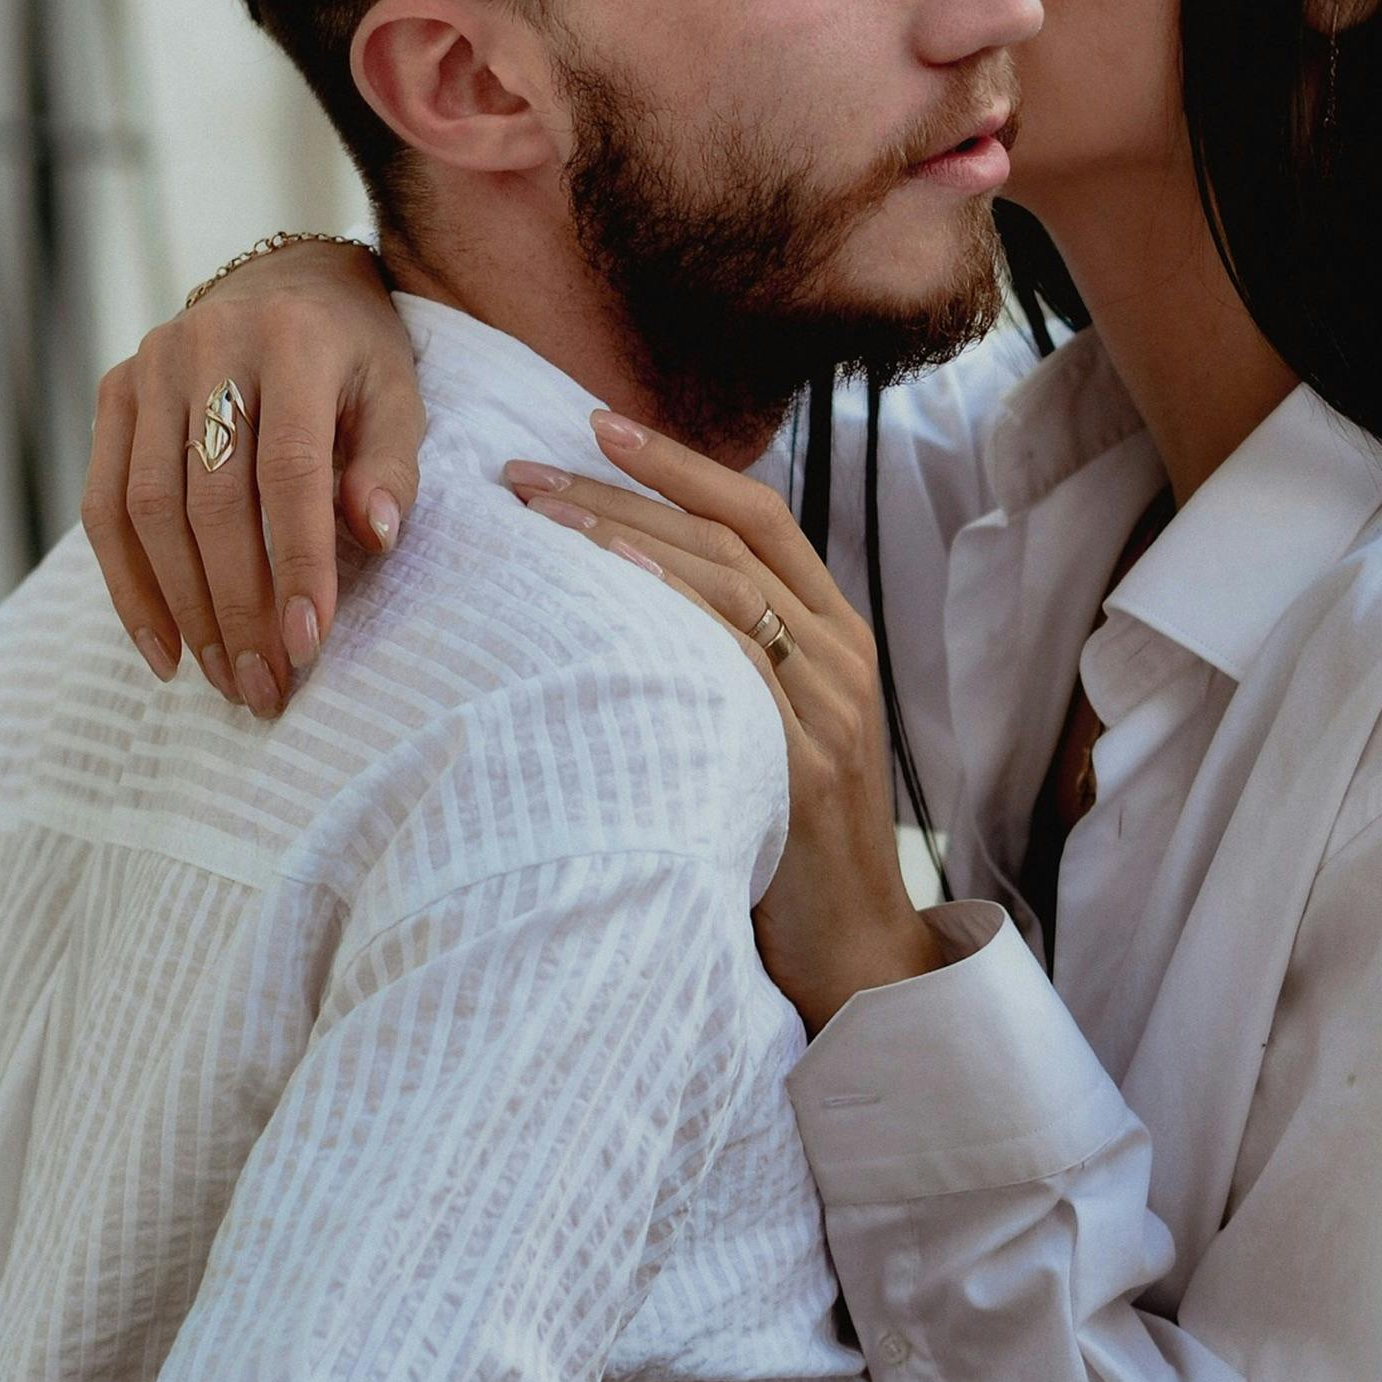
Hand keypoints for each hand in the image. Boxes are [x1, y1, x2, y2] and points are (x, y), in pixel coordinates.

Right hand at [81, 242, 424, 715]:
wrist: (290, 283)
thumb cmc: (356, 354)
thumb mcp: (397, 393)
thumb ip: (392, 464)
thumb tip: (374, 537)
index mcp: (293, 341)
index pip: (291, 469)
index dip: (299, 561)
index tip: (311, 643)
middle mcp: (209, 347)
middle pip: (213, 502)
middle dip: (239, 607)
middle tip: (267, 686)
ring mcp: (149, 367)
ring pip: (149, 511)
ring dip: (185, 610)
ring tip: (227, 678)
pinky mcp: (113, 392)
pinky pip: (104, 506)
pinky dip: (129, 587)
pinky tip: (166, 650)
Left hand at [507, 415, 947, 1034]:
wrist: (854, 958)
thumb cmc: (790, 842)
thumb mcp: (771, 727)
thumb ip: (733, 656)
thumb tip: (628, 592)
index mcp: (835, 632)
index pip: (759, 513)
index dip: (679, 462)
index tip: (595, 423)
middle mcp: (840, 653)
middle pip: (730, 535)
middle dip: (625, 488)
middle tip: (528, 465)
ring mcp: (829, 706)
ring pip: (727, 583)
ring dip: (624, 535)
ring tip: (540, 510)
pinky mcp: (806, 763)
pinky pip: (735, 662)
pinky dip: (671, 608)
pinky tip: (608, 578)